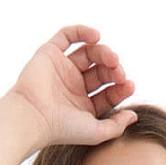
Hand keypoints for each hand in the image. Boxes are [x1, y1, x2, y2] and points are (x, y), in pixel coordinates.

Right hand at [9, 26, 137, 149]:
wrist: (32, 117)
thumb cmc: (61, 129)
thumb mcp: (95, 133)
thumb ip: (116, 127)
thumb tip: (133, 115)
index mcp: (84, 105)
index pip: (108, 91)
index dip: (121, 87)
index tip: (129, 84)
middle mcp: (73, 86)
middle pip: (101, 71)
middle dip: (113, 69)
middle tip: (119, 71)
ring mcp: (62, 69)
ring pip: (88, 53)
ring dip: (103, 52)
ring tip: (111, 57)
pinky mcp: (50, 54)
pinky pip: (68, 36)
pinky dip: (82, 31)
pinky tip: (96, 36)